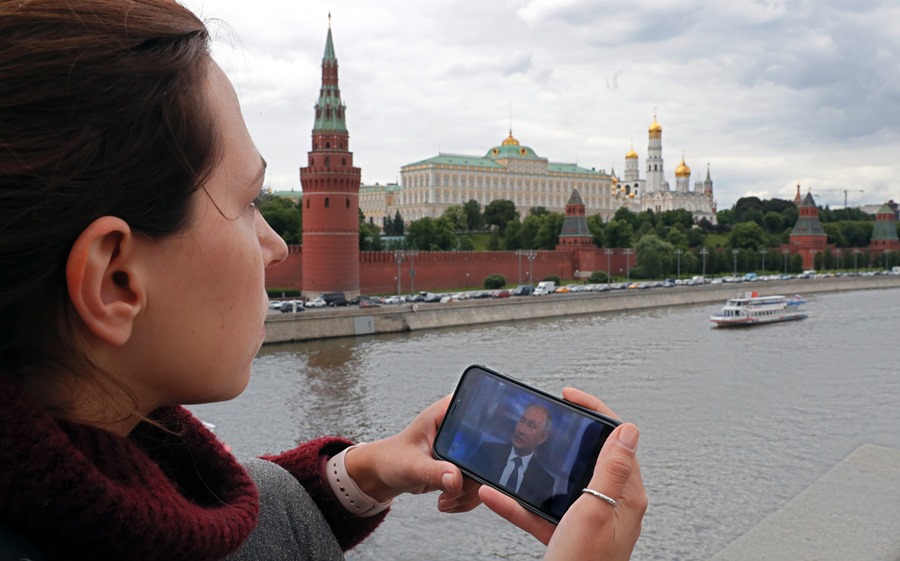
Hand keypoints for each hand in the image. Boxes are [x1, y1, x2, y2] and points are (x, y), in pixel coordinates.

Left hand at [344, 395, 481, 512]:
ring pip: (486, 471)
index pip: (481, 418)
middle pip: (488, 450)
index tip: (471, 466)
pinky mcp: (467, 465)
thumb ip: (433, 471)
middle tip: (453, 490)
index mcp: (450, 411)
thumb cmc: (393, 458)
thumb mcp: (411, 464)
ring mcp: (467, 447)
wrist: (386, 473)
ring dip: (469, 492)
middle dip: (473, 478)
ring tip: (446, 499)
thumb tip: (456, 479)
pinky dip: (467, 498)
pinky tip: (448, 501)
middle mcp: (463, 425)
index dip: (484, 441)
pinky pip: (479, 484)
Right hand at [479, 387, 646, 560]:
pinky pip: (539, 511)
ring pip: (558, 483)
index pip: (617, 440)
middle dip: (562, 438)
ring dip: (533, 470)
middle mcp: (610, 506)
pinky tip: (496, 493)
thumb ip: (610, 468)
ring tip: (516, 452)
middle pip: (587, 458)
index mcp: (626, 496)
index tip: (571, 396)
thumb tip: (627, 429)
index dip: (594, 412)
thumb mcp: (595, 510)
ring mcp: (587, 520)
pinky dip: (516, 502)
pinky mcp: (565, 536)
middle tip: (545, 418)